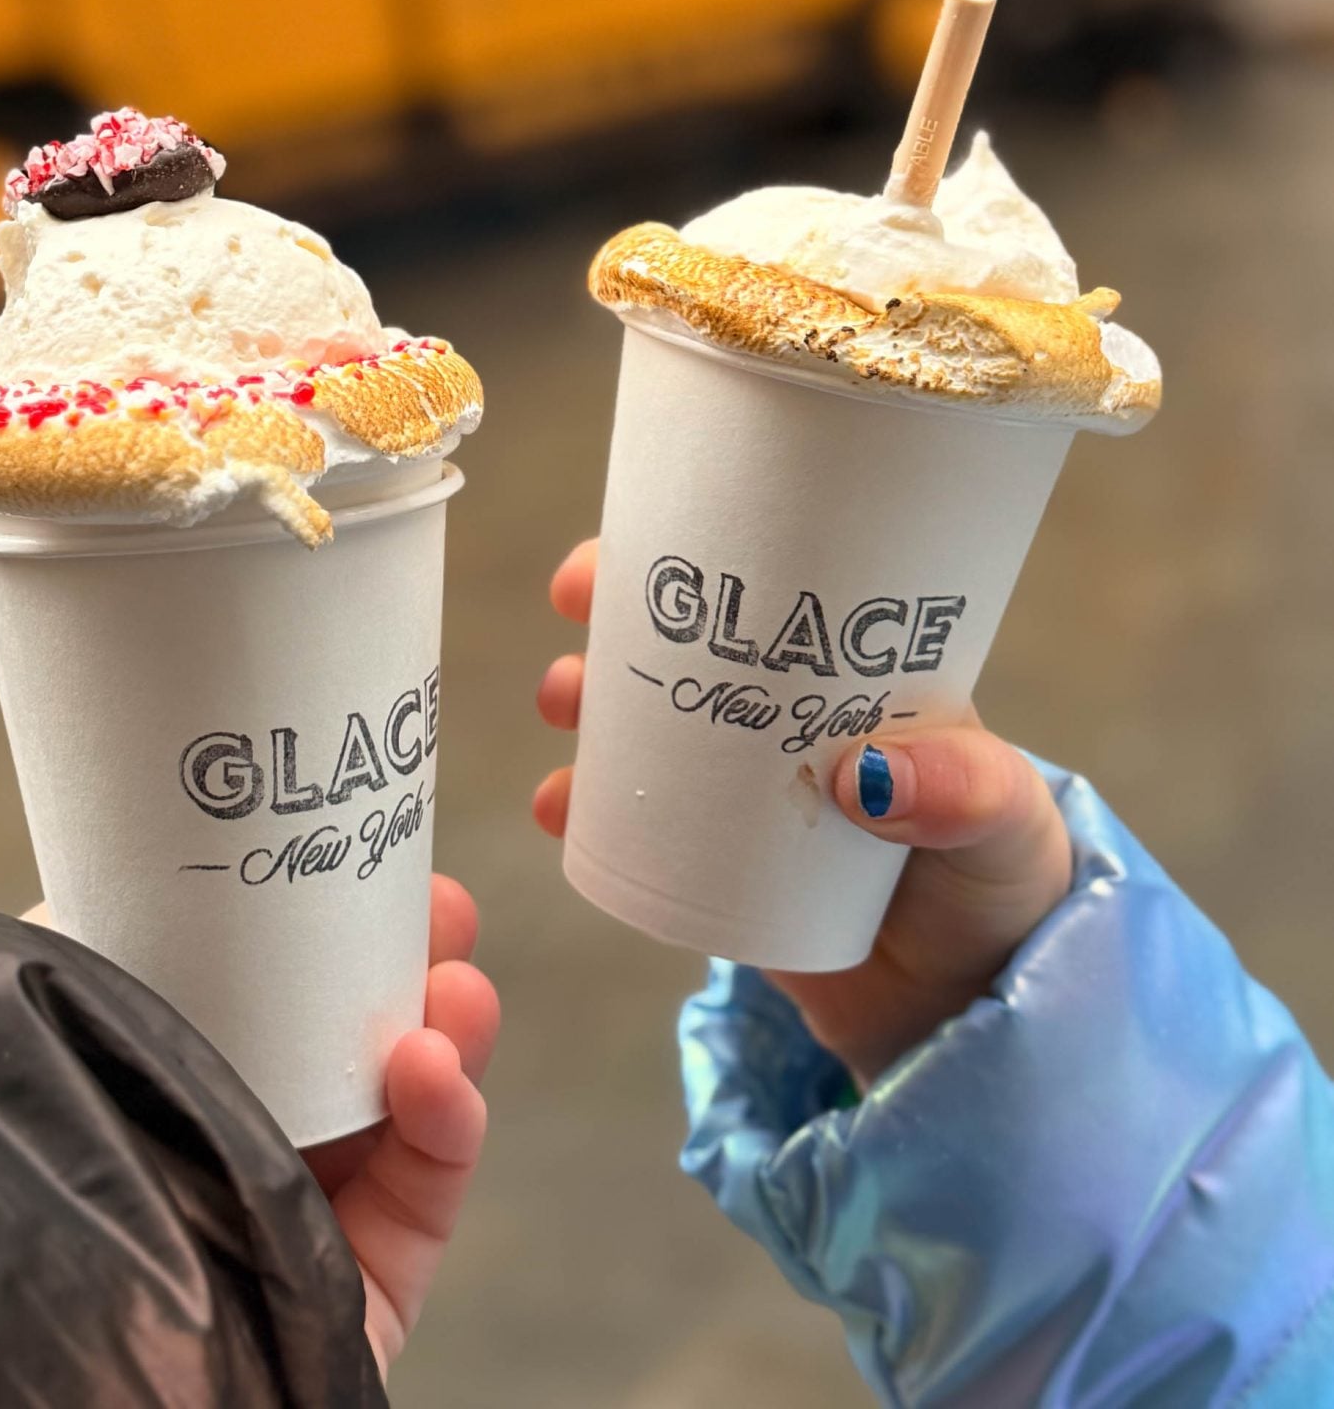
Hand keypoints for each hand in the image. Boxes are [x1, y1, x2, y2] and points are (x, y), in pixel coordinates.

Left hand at [23, 877, 497, 1376]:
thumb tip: (150, 870)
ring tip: (456, 987)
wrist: (57, 1363)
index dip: (334, 919)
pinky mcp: (369, 1288)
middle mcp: (254, 1138)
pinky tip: (435, 1067)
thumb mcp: (64, 1036)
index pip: (283, 986)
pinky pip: (425, 1193)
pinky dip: (448, 1119)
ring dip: (449, 1027)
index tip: (366, 861)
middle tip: (436, 909)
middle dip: (413, 958)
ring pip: (412, 1103)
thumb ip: (94, 953)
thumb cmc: (52, 1185)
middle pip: (360, 1033)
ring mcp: (317, 1212)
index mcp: (188, 1076)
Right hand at [534, 539, 1070, 1088]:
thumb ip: (965, 795)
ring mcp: (744, 794)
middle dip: (618, 623)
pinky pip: (636, 824)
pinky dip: (587, 808)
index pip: (769, 591)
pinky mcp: (714, 868)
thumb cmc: (1003, 890)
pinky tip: (559, 810)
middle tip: (577, 626)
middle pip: (690, 647)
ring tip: (564, 711)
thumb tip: (862, 773)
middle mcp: (789, 721)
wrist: (973, 1015)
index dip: (694, 557)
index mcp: (855, 680)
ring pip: (650, 727)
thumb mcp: (1008, 826)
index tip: (628, 553)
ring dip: (591, 702)